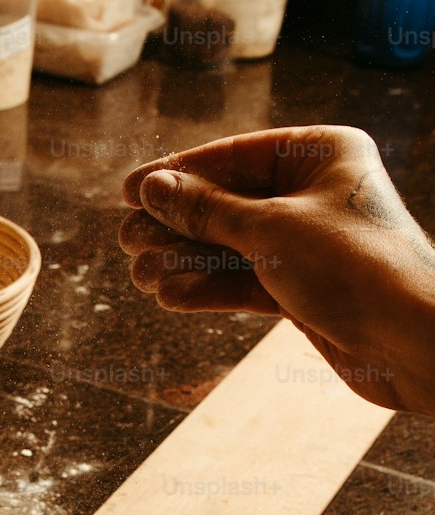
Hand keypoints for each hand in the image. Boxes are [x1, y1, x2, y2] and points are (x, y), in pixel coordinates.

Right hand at [119, 125, 434, 414]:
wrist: (409, 341)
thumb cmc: (355, 269)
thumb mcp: (270, 231)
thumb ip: (207, 210)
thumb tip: (153, 188)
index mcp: (322, 153)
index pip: (235, 156)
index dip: (178, 173)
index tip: (129, 190)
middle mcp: (317, 194)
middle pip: (229, 203)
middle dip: (176, 224)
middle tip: (126, 240)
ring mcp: (310, 245)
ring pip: (232, 248)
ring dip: (185, 262)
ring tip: (139, 277)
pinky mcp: (304, 291)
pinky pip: (245, 283)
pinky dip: (208, 290)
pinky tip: (169, 297)